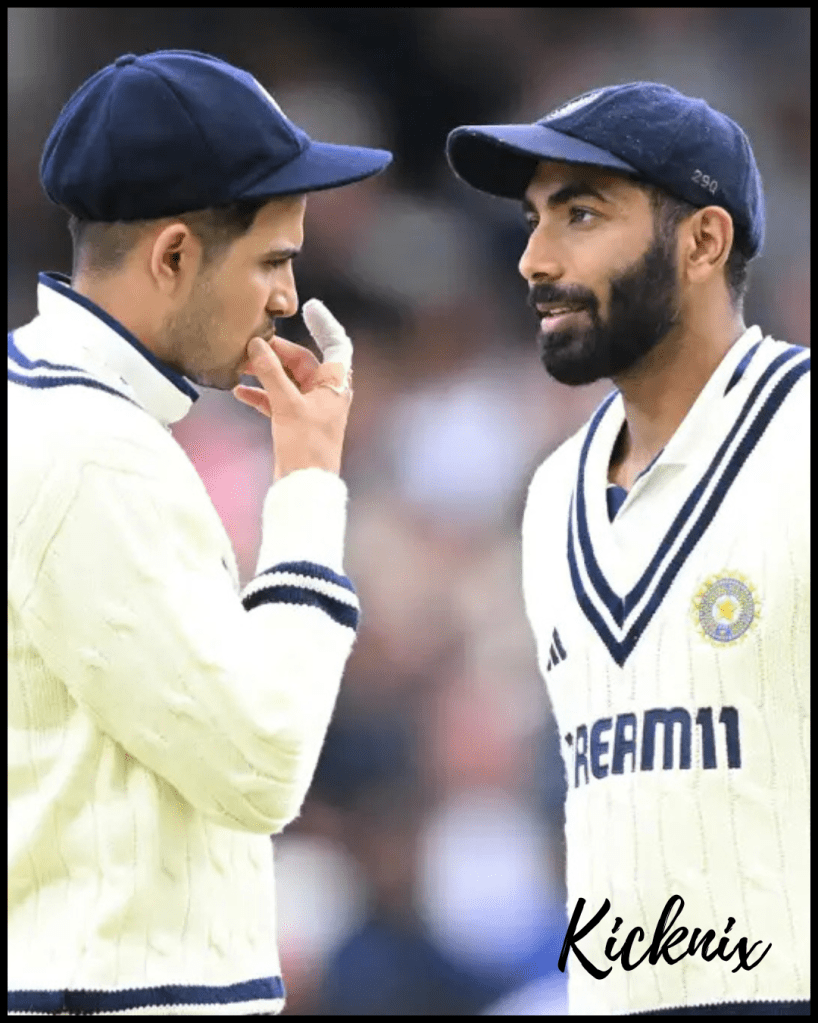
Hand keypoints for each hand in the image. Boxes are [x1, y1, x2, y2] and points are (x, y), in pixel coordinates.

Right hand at [233, 300, 353, 481]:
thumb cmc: (307, 447)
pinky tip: (239, 391)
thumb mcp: (287, 405)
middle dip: (276, 351)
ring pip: (286, 380)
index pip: (337, 344)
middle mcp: (326, 393)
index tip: (309, 307)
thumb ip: (270, 373)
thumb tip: (256, 344)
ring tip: (239, 364)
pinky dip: (260, 394)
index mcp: (335, 384)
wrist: (305, 487)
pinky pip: (276, 400)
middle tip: (251, 342)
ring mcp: (310, 408)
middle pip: (302, 360)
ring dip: (265, 372)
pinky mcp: (294, 423)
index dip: (325, 324)